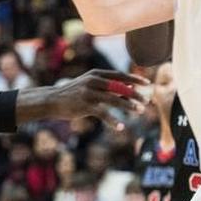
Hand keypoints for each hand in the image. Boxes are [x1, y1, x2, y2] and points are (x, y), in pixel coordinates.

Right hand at [20, 69, 148, 128]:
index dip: (135, 79)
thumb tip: (131, 91)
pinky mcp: (84, 105)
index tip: (148, 83)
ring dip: (128, 106)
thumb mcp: (90, 87)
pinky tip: (121, 127)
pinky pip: (103, 113)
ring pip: (114, 99)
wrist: (52, 100)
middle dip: (135, 94)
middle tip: (146, 101)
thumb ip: (109, 88)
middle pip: (119, 86)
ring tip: (139, 111)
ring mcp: (88, 92)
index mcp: (96, 74)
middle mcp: (93, 81)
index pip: (120, 75)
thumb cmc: (74, 94)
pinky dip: (113, 121)